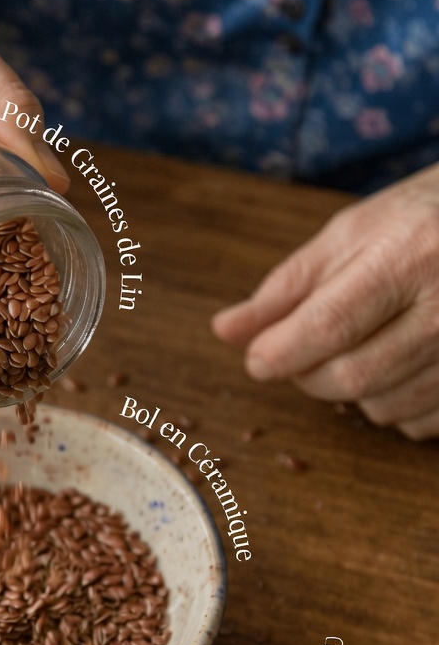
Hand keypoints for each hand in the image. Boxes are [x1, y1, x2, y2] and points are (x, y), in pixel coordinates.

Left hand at [212, 162, 438, 438]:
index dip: (282, 352)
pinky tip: (396, 364)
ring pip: (385, 407)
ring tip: (358, 347)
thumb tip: (226, 331)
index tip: (257, 360)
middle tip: (302, 352)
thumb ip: (287, 288)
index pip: (331, 325)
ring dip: (350, 392)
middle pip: (354, 375)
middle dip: (309, 375)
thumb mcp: (350, 236)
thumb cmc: (421, 220)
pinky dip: (392, 404)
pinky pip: (420, 423)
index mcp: (409, 257)